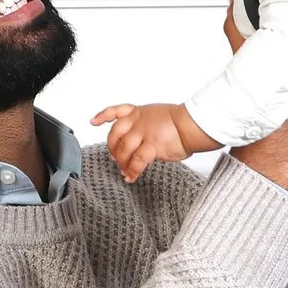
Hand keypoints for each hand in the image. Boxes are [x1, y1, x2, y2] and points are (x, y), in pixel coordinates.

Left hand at [91, 101, 209, 181]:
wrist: (194, 124)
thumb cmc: (182, 122)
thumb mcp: (158, 116)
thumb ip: (145, 127)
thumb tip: (140, 144)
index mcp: (140, 112)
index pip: (117, 111)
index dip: (103, 116)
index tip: (93, 121)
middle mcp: (139, 121)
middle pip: (115, 135)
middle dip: (112, 148)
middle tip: (114, 158)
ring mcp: (144, 133)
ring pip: (124, 149)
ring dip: (122, 162)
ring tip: (125, 171)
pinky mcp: (152, 145)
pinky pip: (137, 161)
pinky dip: (132, 170)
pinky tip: (131, 176)